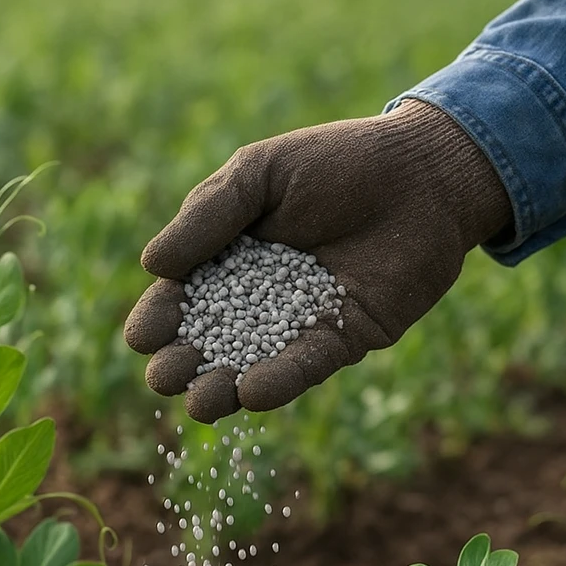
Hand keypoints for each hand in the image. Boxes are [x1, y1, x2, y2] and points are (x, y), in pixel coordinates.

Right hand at [125, 100, 511, 422]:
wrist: (423, 173)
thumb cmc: (336, 162)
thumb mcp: (259, 174)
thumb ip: (207, 217)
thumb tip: (151, 266)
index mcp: (227, 258)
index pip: (184, 296)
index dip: (161, 318)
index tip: (142, 337)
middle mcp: (258, 298)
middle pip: (211, 340)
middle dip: (185, 362)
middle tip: (164, 378)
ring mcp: (299, 323)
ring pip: (253, 364)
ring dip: (224, 387)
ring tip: (199, 403)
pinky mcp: (343, 339)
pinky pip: (306, 365)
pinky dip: (280, 381)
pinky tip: (251, 392)